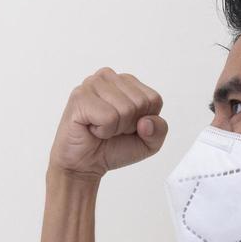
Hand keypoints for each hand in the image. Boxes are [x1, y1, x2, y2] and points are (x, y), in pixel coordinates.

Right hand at [48, 67, 167, 180]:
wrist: (83, 164)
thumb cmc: (111, 148)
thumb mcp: (148, 143)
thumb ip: (160, 130)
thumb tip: (147, 121)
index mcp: (126, 82)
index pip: (154, 99)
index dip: (143, 122)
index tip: (126, 127)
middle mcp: (109, 77)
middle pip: (141, 103)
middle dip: (129, 125)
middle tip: (111, 129)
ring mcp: (93, 84)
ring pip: (126, 110)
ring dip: (115, 129)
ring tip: (101, 129)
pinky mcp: (80, 97)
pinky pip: (109, 117)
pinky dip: (103, 131)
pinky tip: (92, 129)